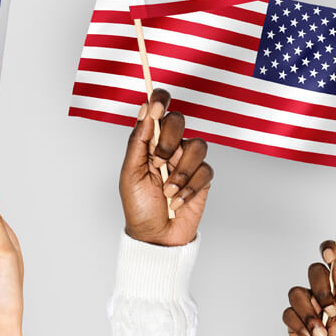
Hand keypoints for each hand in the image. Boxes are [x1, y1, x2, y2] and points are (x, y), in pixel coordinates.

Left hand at [119, 89, 213, 245]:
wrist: (155, 236)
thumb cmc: (139, 206)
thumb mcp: (130, 173)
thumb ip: (138, 142)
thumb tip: (145, 111)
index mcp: (148, 142)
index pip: (157, 110)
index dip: (159, 99)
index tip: (157, 103)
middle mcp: (169, 147)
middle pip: (179, 120)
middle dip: (168, 141)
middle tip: (157, 162)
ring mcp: (187, 162)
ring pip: (197, 145)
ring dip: (180, 171)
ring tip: (167, 190)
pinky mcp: (202, 178)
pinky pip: (205, 170)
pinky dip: (189, 188)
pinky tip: (177, 200)